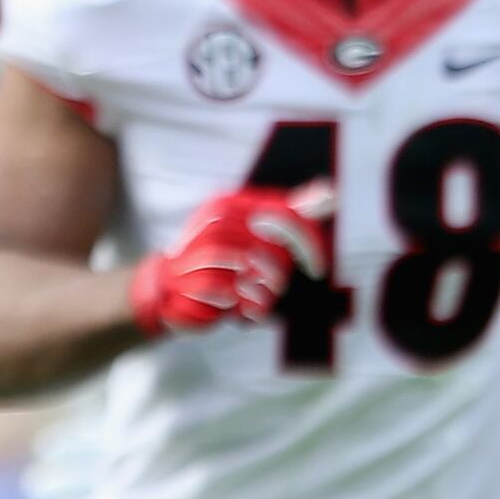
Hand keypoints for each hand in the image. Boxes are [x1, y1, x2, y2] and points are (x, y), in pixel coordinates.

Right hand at [129, 186, 328, 334]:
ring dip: (262, 293)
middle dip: (279, 274)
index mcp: (231, 204)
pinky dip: (242, 306)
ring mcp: (200, 251)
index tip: (318, 267)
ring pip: (253, 274)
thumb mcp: (254, 231)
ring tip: (256, 298)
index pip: (284, 217)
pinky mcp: (191, 282)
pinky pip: (231, 296)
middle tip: (275, 287)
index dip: (308, 242)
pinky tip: (239, 307)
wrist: (169, 286)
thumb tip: (330, 191)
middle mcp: (214, 222)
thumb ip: (291, 213)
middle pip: (271, 249)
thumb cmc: (222, 259)